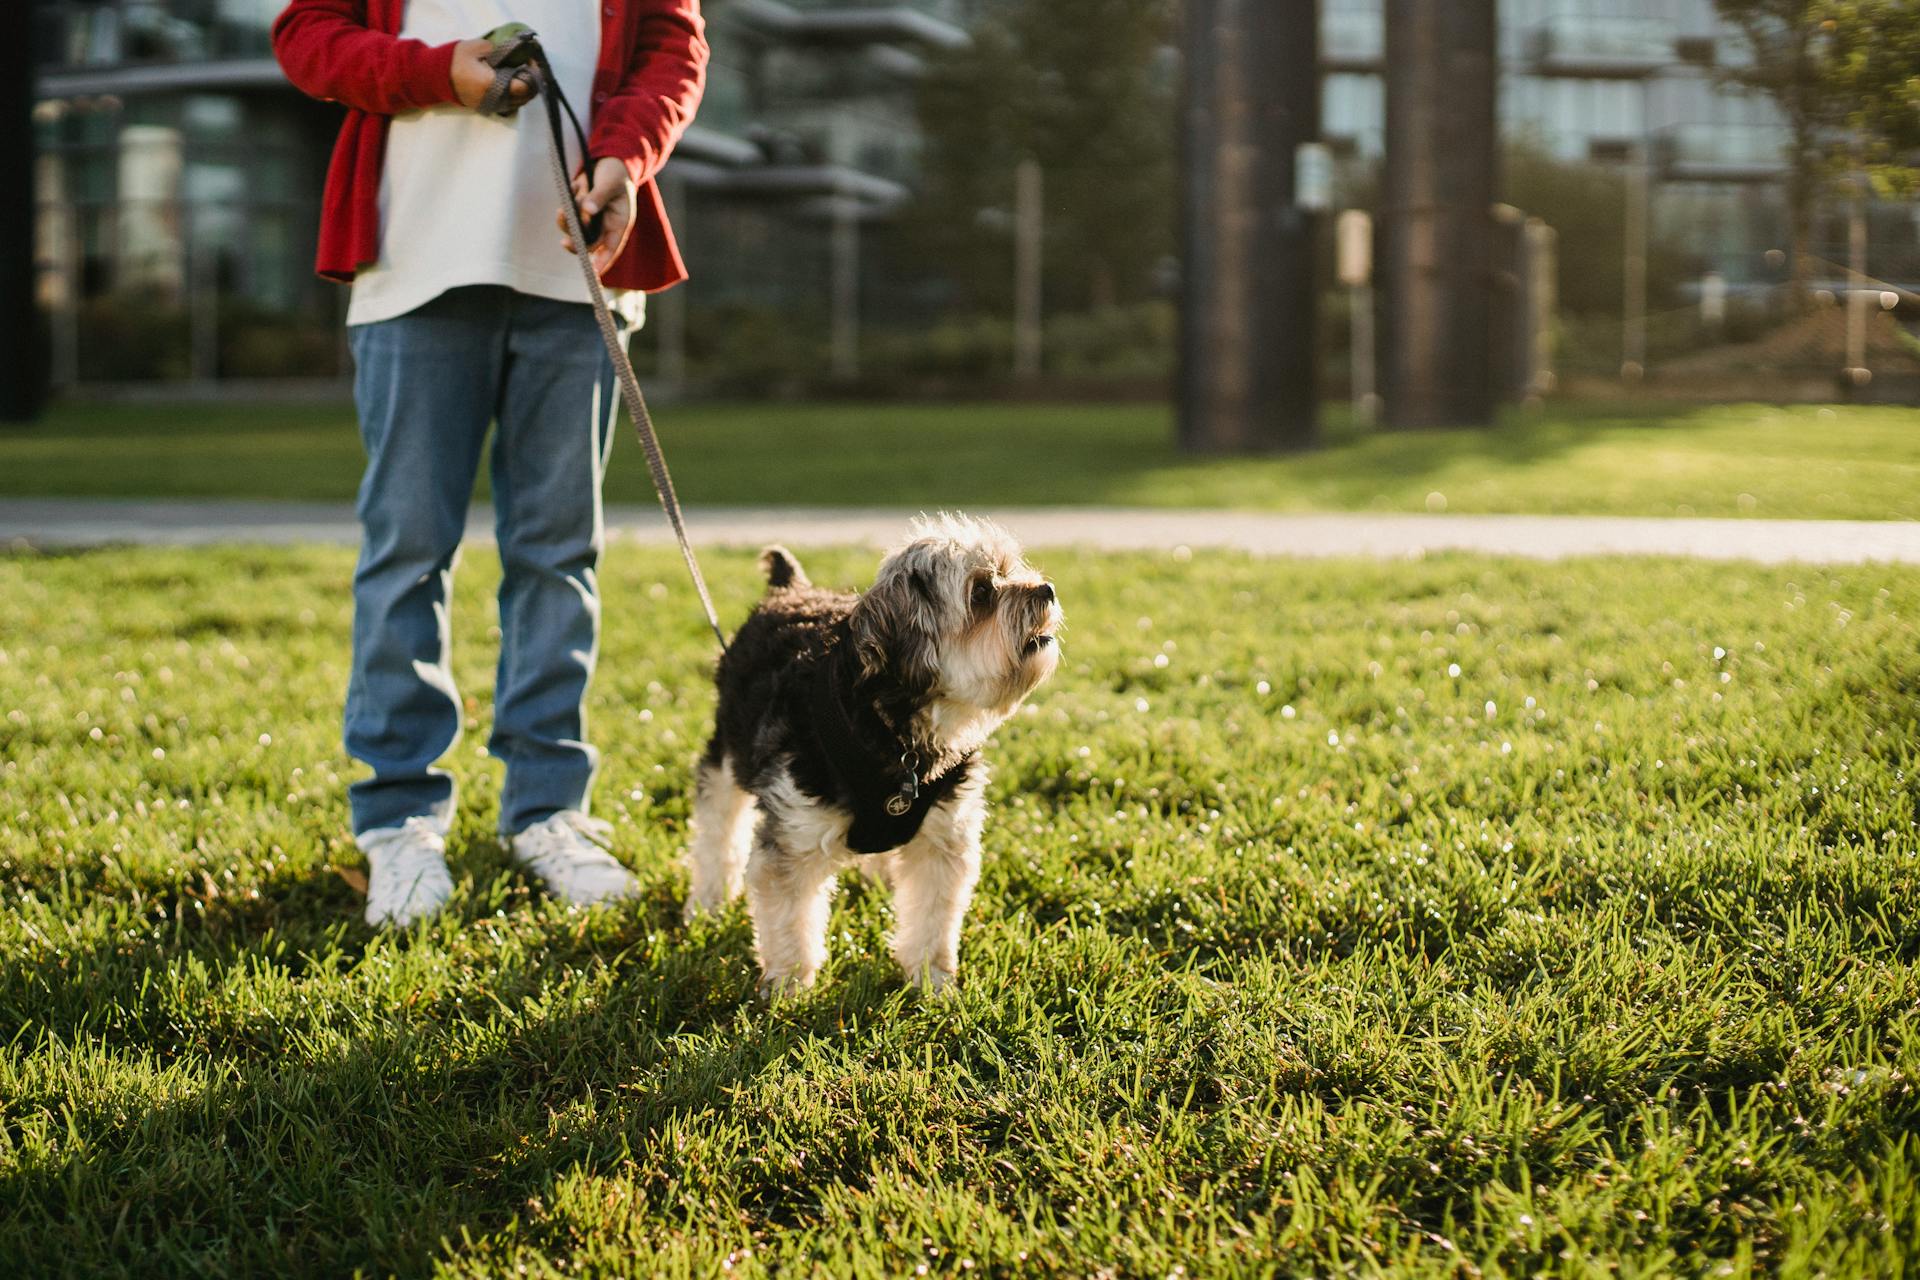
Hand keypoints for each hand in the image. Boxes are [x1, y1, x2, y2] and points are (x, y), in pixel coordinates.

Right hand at [450, 37, 531, 111]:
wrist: (436, 77)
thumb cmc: (455, 61)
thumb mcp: (477, 48)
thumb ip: (498, 50)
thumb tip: (514, 53)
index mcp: (493, 84)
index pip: (524, 87)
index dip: (533, 75)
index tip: (532, 63)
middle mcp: (494, 100)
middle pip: (524, 98)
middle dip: (531, 83)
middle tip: (530, 69)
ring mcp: (490, 106)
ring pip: (517, 103)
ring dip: (524, 91)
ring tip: (523, 76)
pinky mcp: (486, 108)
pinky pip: (508, 105)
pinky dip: (514, 96)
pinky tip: (512, 85)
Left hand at [557, 156, 637, 275]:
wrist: (608, 161)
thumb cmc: (616, 173)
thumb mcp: (611, 182)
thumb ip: (599, 196)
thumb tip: (587, 210)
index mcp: (618, 223)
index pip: (611, 248)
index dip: (603, 262)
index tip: (594, 273)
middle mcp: (604, 226)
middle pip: (588, 243)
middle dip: (577, 242)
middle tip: (565, 243)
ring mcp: (590, 220)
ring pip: (574, 230)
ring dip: (568, 219)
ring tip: (572, 196)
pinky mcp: (578, 212)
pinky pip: (567, 215)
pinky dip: (567, 203)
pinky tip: (575, 185)